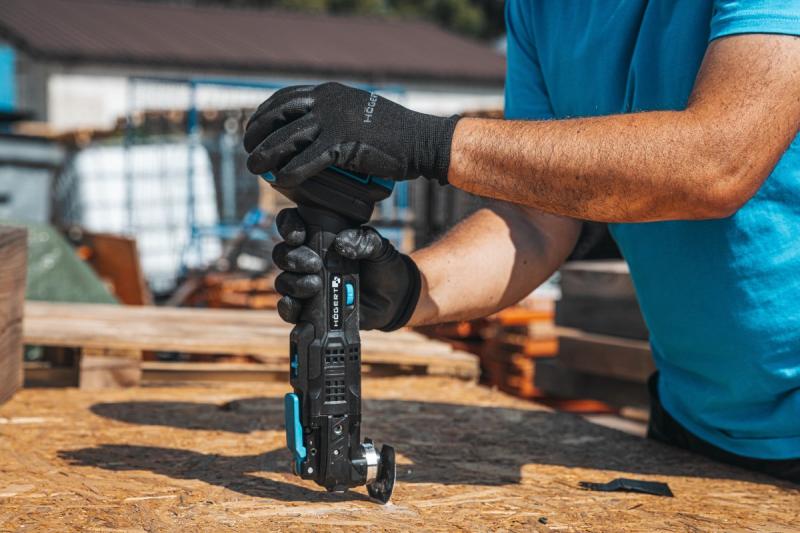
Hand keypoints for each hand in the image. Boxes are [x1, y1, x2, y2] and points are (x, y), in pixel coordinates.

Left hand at [244, 82, 459, 187]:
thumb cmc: (393, 133)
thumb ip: (335, 115)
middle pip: (279, 116)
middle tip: (247, 149)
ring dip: (266, 154)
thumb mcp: (357, 113)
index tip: (252, 128)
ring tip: (253, 167)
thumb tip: (314, 127)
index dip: (264, 113)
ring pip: (288, 139)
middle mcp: (328, 102)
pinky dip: (290, 172)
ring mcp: (335, 122)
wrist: (421, 140)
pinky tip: (280, 181)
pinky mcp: (343, 145)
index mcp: (330, 92)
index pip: (285, 98)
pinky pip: (307, 160)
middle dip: (257, 133)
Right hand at [272, 208, 420, 330]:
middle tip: (314, 265)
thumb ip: (365, 241)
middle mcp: (308, 259)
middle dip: (293, 259)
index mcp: (321, 237)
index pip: (292, 225)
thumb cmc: (383, 266)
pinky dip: (289, 309)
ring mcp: (307, 284)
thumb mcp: (379, 248)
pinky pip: (289, 309)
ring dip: (293, 284)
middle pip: (283, 254)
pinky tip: (297, 310)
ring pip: (284, 281)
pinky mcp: (309, 309)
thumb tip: (341, 243)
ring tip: (315, 286)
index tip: (298, 236)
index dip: (288, 227)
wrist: (394, 299)